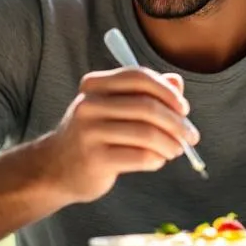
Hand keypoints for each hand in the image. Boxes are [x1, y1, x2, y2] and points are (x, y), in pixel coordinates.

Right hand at [38, 67, 197, 203]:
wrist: (55, 168)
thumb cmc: (93, 135)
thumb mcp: (114, 107)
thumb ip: (145, 93)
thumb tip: (177, 82)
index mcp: (94, 85)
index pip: (138, 77)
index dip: (167, 92)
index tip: (184, 109)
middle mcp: (89, 105)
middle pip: (146, 106)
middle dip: (177, 122)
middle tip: (191, 136)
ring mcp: (89, 132)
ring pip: (147, 133)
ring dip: (171, 143)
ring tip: (176, 150)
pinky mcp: (95, 159)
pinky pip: (140, 156)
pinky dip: (157, 159)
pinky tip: (157, 161)